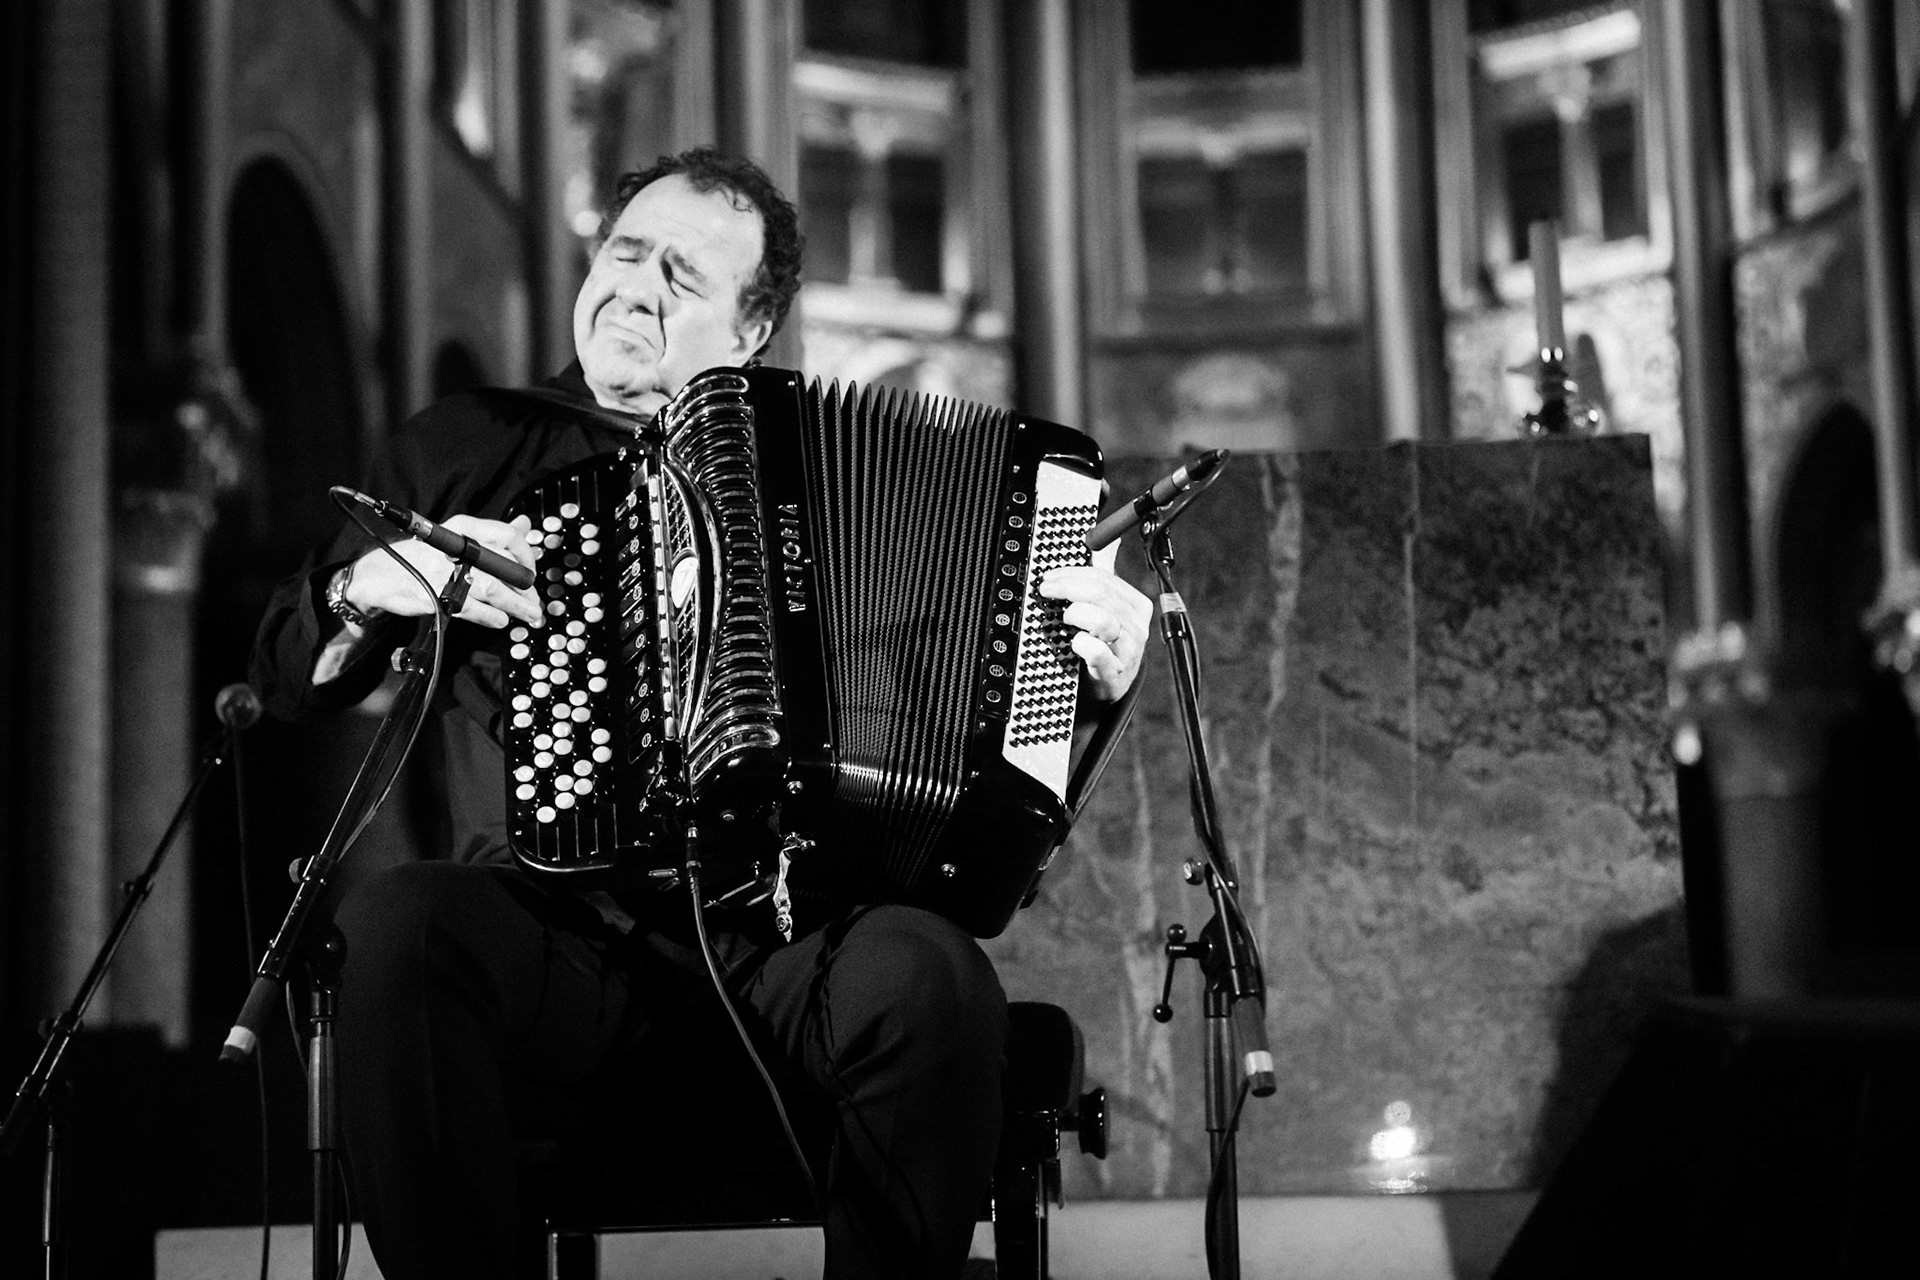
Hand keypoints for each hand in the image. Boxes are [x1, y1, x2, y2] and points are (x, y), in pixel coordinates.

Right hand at [343, 513, 543, 629]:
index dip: (527, 556)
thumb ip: (492, 534)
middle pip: (504, 566)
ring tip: (528, 614)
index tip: (531, 572)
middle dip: (525, 588)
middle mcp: (454, 546)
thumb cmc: (423, 556)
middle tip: (535, 602)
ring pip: (493, 589)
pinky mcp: (434, 595)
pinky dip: (491, 616)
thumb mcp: (456, 538)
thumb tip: (525, 524)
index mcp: (463, 528)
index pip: (508, 535)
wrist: (379, 574)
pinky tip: (501, 619)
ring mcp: (443, 572)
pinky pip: (472, 608)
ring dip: (516, 605)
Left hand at [1040, 564, 1151, 701]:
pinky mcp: (1114, 673)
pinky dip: (1081, 644)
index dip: (1073, 573)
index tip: (1050, 576)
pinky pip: (1097, 652)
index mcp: (1136, 605)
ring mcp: (1128, 651)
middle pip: (1101, 594)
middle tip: (1046, 589)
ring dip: (1076, 614)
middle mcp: (1136, 626)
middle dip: (1068, 587)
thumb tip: (1107, 543)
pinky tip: (1073, 643)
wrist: (1108, 685)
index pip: (1104, 577)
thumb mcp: (1108, 609)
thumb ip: (1105, 576)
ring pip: (1102, 620)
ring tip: (1065, 618)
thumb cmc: (1105, 643)